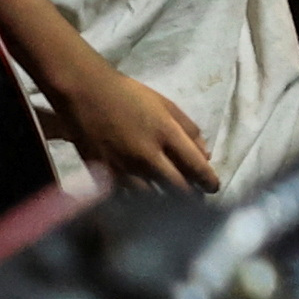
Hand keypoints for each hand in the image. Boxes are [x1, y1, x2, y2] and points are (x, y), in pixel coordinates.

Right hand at [57, 56, 218, 193]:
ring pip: (152, 197)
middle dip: (190, 196)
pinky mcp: (103, 175)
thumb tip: (205, 155)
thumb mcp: (166, 105)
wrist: (85, 95)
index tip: (213, 187)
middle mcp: (147, 155)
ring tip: (174, 203)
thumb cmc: (129, 96)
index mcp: (166, 133)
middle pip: (176, 187)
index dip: (208, 181)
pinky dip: (139, 201)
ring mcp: (124, 167)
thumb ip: (189, 129)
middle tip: (196, 199)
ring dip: (166, 200)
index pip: (195, 165)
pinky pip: (127, 197)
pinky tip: (145, 202)